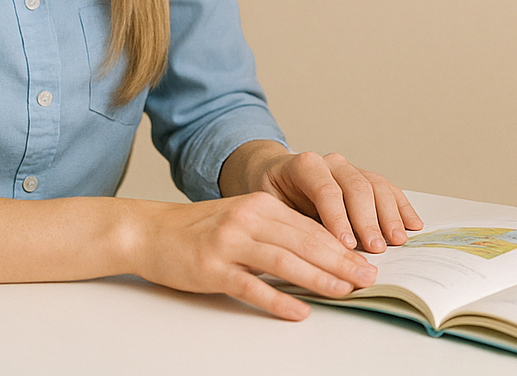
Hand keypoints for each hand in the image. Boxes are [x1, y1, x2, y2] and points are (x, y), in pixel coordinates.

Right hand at [129, 192, 378, 320]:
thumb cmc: (200, 229)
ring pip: (284, 261)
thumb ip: (277, 231)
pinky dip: (278, 300)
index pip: (311, 227)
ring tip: (344, 292)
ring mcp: (229, 243)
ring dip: (319, 278)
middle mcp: (248, 219)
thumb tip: (321, 255)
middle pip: (304, 242)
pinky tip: (299, 311)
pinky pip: (251, 286)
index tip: (365, 262)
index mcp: (261, 205)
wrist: (149, 231)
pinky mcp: (212, 268)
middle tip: (367, 278)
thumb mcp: (243, 218)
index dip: (341, 246)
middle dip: (341, 262)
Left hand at [226, 142, 422, 253]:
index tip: (346, 245)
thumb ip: (292, 224)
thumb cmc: (269, 196)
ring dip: (390, 215)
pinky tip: (412, 224)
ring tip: (397, 240)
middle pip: (357, 187)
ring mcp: (350, 169)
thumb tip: (314, 254)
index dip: (338, 219)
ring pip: (377, 186)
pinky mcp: (363, 179)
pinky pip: (387, 189)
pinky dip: (402, 207)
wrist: (271, 177)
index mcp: (304, 165)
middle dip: (368, 221)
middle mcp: (331, 162)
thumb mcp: (269, 209)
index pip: (327, 190)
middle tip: (375, 248)